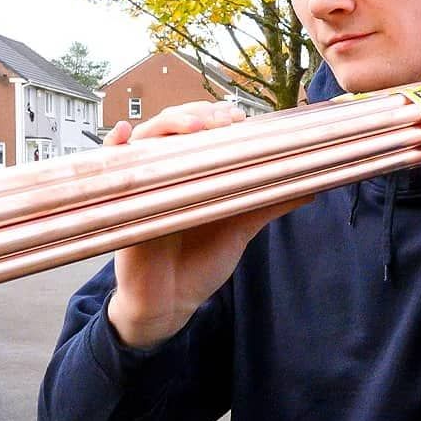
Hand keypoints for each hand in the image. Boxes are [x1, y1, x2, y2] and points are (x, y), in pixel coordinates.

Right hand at [102, 102, 303, 349]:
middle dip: (197, 115)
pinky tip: (125, 133)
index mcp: (194, 173)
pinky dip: (113, 145)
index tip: (240, 120)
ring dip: (168, 125)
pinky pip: (108, 167)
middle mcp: (166, 172)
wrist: (172, 304)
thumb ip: (267, 204)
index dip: (217, 117)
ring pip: (146, 139)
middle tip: (223, 122)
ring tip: (194, 126)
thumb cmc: (200, 263)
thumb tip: (311, 186)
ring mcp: (143, 185)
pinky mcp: (123, 204)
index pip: (201, 129)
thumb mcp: (238, 229)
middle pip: (172, 125)